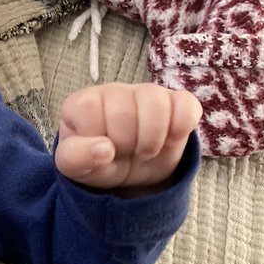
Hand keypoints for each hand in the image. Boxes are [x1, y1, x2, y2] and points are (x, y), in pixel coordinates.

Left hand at [55, 82, 202, 191]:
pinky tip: (168, 140)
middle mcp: (114, 91)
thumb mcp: (76, 167)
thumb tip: (103, 149)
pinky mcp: (177, 102)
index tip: (100, 151)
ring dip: (152, 138)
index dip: (97, 139)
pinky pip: (187, 106)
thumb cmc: (98, 163)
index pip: (89, 108)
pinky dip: (180, 129)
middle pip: (124, 111)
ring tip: (145, 151)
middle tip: (124, 154)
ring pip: (156, 102)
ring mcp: (147, 92)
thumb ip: (76, 158)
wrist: (128, 172)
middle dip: (125, 144)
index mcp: (82, 103)